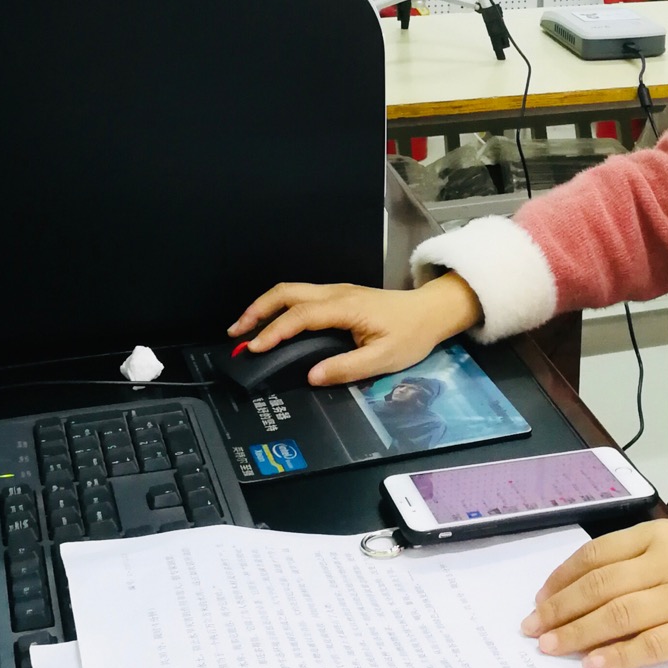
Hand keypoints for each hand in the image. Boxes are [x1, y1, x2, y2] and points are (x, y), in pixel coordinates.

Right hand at [227, 273, 482, 385]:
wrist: (431, 312)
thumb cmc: (411, 335)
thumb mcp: (384, 359)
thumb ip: (347, 368)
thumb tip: (312, 376)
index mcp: (346, 307)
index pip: (301, 315)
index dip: (275, 331)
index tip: (255, 348)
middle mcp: (337, 293)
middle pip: (287, 292)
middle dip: (257, 311)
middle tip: (236, 334)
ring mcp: (337, 292)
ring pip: (291, 291)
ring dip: (265, 307)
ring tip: (245, 330)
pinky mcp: (338, 296)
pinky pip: (301, 296)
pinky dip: (279, 308)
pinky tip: (272, 324)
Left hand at [519, 518, 667, 667]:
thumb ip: (644, 556)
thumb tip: (592, 582)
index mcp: (660, 534)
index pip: (596, 554)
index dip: (562, 578)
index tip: (539, 597)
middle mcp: (667, 560)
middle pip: (598, 586)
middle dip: (558, 609)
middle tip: (532, 629)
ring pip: (617, 615)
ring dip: (578, 634)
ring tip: (552, 648)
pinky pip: (651, 644)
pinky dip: (619, 656)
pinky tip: (595, 665)